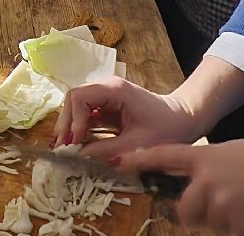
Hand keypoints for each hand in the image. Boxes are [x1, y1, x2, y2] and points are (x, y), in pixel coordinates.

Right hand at [52, 77, 201, 156]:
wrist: (182, 119)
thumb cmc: (166, 129)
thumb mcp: (138, 144)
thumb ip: (108, 150)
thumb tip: (80, 156)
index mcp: (115, 89)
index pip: (81, 97)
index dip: (74, 120)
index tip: (75, 143)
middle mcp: (106, 87)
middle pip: (74, 99)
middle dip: (66, 123)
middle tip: (61, 147)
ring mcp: (105, 95)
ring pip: (77, 105)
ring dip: (70, 125)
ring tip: (65, 147)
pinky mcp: (107, 105)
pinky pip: (86, 113)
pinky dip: (79, 128)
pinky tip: (75, 143)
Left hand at [124, 140, 243, 235]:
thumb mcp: (235, 152)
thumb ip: (209, 165)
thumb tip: (196, 180)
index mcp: (206, 159)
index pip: (164, 158)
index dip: (139, 161)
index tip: (118, 161)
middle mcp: (207, 183)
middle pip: (182, 209)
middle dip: (193, 210)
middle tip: (219, 202)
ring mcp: (221, 208)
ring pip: (207, 225)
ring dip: (220, 220)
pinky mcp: (238, 230)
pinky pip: (228, 235)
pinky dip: (240, 230)